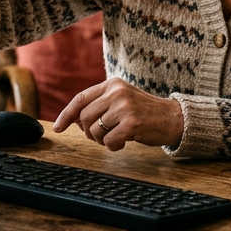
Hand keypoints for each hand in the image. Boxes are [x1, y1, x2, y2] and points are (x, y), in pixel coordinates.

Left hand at [53, 78, 183, 150]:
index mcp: (112, 84)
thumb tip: (74, 120)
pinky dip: (113, 146)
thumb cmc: (144, 112)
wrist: (173, 118)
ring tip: (117, 137)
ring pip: (95, 131)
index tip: (58, 128)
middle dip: (90, 132)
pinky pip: (109, 141)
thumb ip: (99, 106)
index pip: (80, 98)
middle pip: (85, 117)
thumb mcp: (121, 101)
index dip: (66, 114)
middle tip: (103, 136)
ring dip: (103, 140)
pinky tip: (125, 142)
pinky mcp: (132, 123)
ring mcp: (125, 107)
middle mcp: (117, 92)